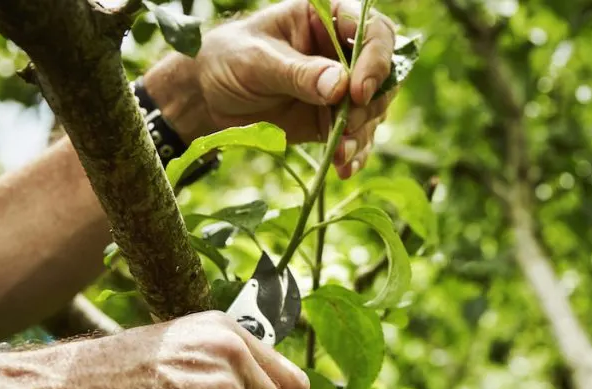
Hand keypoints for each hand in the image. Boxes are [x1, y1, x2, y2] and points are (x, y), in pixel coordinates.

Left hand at [144, 0, 397, 178]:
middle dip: (370, 105)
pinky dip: (354, 153)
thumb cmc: (226, 61)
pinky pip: (358, 136)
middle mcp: (342, 51)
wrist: (207, 97)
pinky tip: (343, 168)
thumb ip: (298, 73)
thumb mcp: (256, 62)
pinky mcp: (334, 118)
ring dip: (362, 134)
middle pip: (384, 75)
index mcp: (326, 18)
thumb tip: (339, 86)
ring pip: (375, 109)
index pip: (374, 31)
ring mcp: (341, 87)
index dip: (376, 60)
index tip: (358, 92)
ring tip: (341, 154)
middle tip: (347, 126)